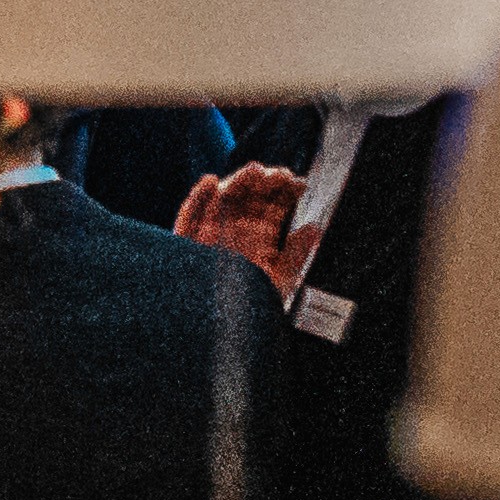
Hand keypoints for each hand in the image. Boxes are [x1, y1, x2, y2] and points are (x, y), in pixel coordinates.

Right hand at [176, 163, 312, 300]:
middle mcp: (233, 235)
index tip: (296, 183)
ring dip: (236, 183)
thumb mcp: (280, 280)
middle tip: (277, 174)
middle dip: (262, 183)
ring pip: (221, 202)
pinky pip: (189, 217)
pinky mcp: (186, 243)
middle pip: (247, 200)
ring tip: (253, 171)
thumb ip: (296, 254)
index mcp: (256, 242)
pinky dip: (198, 199)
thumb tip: (314, 229)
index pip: (271, 210)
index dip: (284, 193)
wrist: (217, 328)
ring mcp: (209, 237)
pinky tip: (211, 182)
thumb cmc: (248, 308)